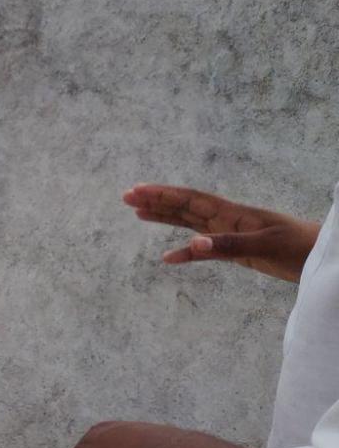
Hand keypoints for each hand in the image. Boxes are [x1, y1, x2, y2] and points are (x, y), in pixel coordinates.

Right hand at [123, 184, 319, 281]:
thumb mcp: (264, 246)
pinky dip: (183, 249)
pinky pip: (202, 246)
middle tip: (127, 196)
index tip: (137, 191)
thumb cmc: (298, 247)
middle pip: (185, 206)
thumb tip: (192, 243)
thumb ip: (227, 245)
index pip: (191, 200)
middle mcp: (228, 220)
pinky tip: (169, 256)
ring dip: (165, 216)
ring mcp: (231, 234)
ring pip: (190, 222)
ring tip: (139, 212)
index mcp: (233, 215)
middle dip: (157, 200)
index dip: (163, 195)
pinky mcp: (236, 250)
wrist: (321, 256)